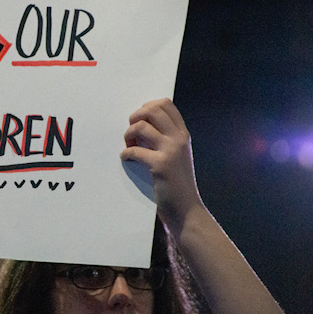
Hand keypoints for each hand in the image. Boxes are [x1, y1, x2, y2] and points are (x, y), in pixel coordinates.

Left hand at [120, 99, 203, 230]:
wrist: (186, 209)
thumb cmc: (177, 183)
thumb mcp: (177, 155)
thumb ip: (166, 138)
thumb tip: (142, 123)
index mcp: (183, 134)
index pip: (166, 104)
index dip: (147, 107)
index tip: (139, 120)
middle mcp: (179, 138)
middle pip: (153, 109)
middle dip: (136, 117)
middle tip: (132, 133)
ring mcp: (171, 151)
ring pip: (141, 126)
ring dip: (128, 135)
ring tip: (129, 146)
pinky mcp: (160, 165)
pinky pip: (134, 150)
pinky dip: (126, 154)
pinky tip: (127, 160)